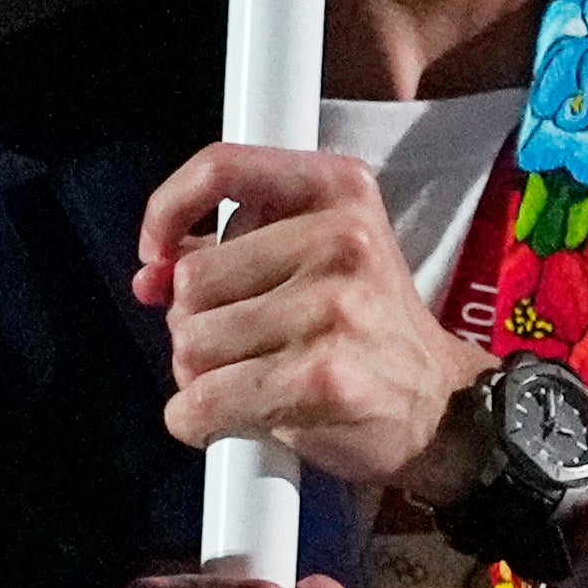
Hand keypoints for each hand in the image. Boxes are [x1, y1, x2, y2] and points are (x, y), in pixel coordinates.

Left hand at [133, 146, 476, 498]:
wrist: (439, 405)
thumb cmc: (365, 330)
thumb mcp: (316, 257)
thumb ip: (229, 251)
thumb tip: (148, 274)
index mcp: (338, 188)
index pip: (221, 167)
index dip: (166, 209)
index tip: (155, 253)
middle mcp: (341, 238)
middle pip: (192, 280)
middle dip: (194, 323)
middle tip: (238, 345)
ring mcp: (333, 308)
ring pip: (192, 344)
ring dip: (199, 376)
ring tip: (248, 380)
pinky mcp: (321, 378)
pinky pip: (206, 400)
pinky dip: (197, 420)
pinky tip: (227, 419)